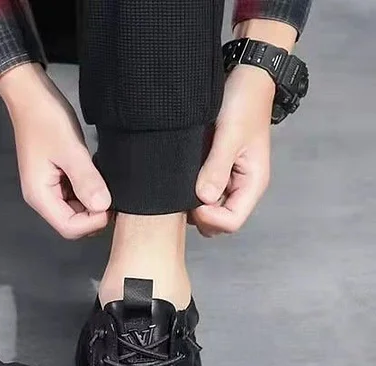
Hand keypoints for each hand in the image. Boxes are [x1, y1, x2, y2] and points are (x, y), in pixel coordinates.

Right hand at [0, 64, 110, 238]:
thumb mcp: (70, 149)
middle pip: (72, 223)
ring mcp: (49, 189)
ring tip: (105, 182)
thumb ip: (86, 180)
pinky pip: (75, 196)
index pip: (69, 227)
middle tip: (113, 194)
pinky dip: (88, 191)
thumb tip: (103, 206)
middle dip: (94, 215)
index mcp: (40, 196)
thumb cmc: (45, 119)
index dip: (92, 222)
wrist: (31, 97)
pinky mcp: (56, 180)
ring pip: (76, 211)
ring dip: (92, 203)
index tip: (110, 203)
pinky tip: (97, 176)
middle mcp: (42, 198)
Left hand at [189, 65, 274, 236]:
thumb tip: (204, 199)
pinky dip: (189, 191)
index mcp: (252, 183)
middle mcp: (241, 187)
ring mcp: (228, 180)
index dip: (210, 219)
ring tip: (179, 184)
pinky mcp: (215, 171)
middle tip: (181, 195)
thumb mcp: (230, 134)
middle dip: (199, 215)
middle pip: (218, 223)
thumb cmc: (244, 101)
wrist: (246, 75)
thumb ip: (217, 168)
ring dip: (192, 204)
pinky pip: (201, 193)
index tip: (193, 202)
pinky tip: (179, 177)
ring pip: (207, 210)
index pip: (231, 223)